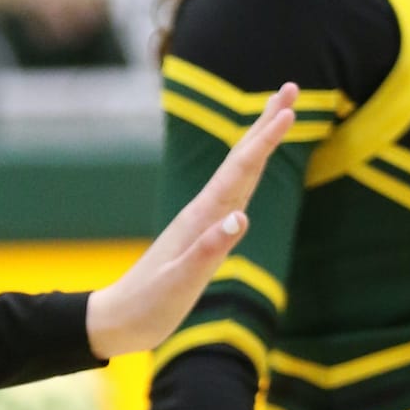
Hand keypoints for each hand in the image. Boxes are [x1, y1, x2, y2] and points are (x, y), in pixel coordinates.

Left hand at [85, 81, 294, 356]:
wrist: (118, 321)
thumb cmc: (148, 306)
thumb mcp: (179, 284)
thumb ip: (208, 251)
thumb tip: (240, 217)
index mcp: (200, 218)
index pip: (239, 171)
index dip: (265, 141)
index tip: (288, 112)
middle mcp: (202, 212)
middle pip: (240, 158)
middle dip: (266, 123)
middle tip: (291, 88)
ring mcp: (202, 221)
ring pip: (238, 172)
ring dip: (260, 142)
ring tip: (280, 115)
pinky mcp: (202, 234)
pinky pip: (233, 193)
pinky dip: (248, 172)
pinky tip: (254, 168)